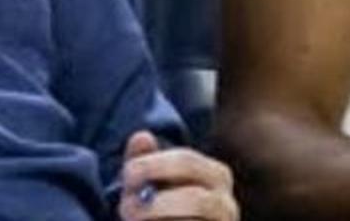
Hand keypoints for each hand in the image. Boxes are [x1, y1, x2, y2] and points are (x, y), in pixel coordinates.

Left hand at [118, 130, 237, 220]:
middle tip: (125, 207)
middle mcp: (225, 203)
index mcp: (216, 176)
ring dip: (158, 219)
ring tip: (132, 220)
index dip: (154, 165)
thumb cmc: (163, 210)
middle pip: (195, 199)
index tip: (127, 173)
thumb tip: (141, 136)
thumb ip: (146, 162)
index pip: (187, 162)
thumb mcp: (153, 185)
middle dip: (157, 204)